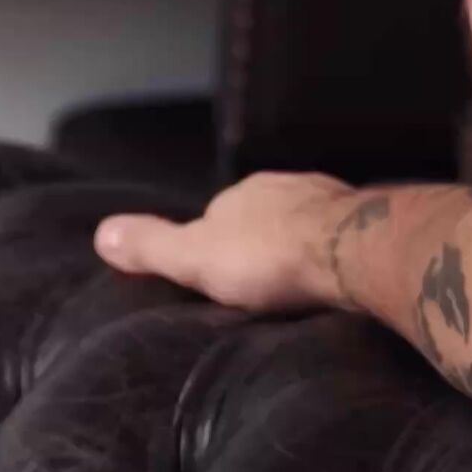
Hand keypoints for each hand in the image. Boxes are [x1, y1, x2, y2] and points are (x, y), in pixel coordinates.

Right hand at [94, 171, 369, 312]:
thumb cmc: (269, 257)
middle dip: (263, 244)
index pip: (219, 215)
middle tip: (263, 285)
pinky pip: (344, 239)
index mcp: (241, 192)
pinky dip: (338, 255)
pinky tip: (340, 279)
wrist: (355, 252)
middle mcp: (285, 185)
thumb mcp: (195, 259)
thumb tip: (101, 233)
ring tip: (302, 285)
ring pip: (307, 225)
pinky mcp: (371, 221)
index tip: (220, 275)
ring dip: (303, 247)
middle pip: (265, 218)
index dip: (216, 244)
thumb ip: (153, 247)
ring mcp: (331, 200)